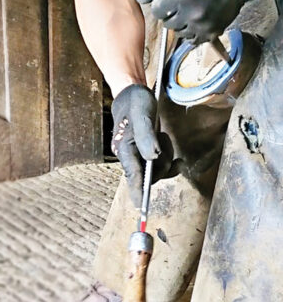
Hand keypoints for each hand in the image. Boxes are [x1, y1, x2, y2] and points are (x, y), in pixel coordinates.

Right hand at [111, 84, 173, 207]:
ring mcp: (136, 155)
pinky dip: (169, 163)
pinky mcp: (144, 153)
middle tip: (164, 140)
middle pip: (147, 176)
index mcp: (124, 148)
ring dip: (165, 159)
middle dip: (161, 165)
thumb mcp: (142, 114)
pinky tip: (178, 159)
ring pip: (155, 171)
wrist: (133, 93)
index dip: (137, 192)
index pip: (132, 175)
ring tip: (164, 137)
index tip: (141, 208)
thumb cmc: (135, 102)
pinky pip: (158, 166)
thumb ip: (146, 136)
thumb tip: (152, 158)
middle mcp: (128, 155)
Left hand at [136, 0, 256, 43]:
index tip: (163, 0)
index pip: (157, 11)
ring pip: (179, 32)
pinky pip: (193, 40)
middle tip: (175, 5)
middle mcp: (190, 13)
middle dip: (168, 13)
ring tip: (186, 12)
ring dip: (179, 24)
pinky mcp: (212, 32)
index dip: (158, 5)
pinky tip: (194, 22)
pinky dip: (191, 32)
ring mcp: (202, 25)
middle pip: (167, 22)